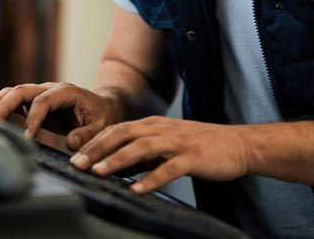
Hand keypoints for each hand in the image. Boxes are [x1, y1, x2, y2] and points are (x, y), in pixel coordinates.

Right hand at [0, 82, 121, 150]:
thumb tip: (70, 142)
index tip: (26, 138)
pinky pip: (13, 99)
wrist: (103, 106)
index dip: (33, 119)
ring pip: (13, 93)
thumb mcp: (101, 126)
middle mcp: (49, 88)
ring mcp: (40, 92)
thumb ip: (87, 134)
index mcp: (65, 92)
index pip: (43, 101)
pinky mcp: (34, 101)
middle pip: (21, 91)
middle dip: (3, 106)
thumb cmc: (102, 116)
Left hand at [70, 116, 250, 192]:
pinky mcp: (191, 157)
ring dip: (117, 160)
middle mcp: (160, 129)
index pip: (117, 129)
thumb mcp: (167, 144)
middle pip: (123, 134)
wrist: (237, 144)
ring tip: (99, 173)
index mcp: (152, 125)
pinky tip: (138, 190)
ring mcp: (176, 142)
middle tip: (78, 164)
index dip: (95, 142)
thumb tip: (116, 166)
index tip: (76, 156)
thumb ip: (144, 152)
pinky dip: (151, 178)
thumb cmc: (199, 145)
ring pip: (141, 148)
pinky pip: (168, 168)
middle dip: (98, 149)